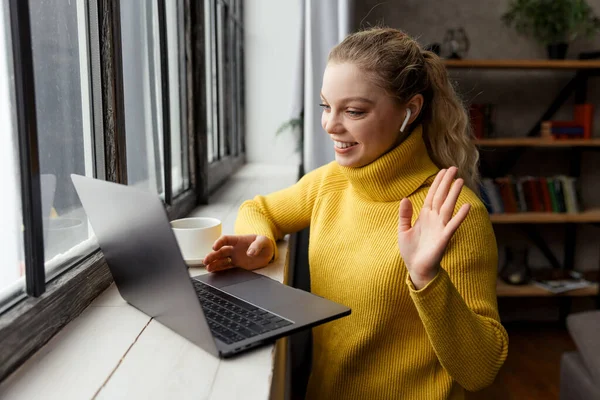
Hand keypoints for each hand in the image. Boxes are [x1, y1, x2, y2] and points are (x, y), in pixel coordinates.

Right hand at [202, 234, 274, 272]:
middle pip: (220, 251)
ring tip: (207, 267)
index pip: (226, 239)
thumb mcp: (263, 241)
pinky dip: (219, 268)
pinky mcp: (237, 264)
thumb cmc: (264, 243)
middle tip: (205, 260)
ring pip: (221, 259)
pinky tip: (213, 271)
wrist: (268, 252)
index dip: (219, 242)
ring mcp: (235, 256)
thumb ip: (257, 245)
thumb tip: (250, 253)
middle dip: (212, 255)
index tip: (214, 247)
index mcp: (238, 240)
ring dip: (214, 263)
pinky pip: (226, 266)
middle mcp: (234, 248)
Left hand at [397, 167, 470, 288]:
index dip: (437, 183)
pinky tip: (466, 206)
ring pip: (448, 207)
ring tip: (460, 181)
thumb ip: (404, 215)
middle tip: (454, 168)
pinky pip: (452, 225)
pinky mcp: (444, 238)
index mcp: (425, 216)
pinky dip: (460, 216)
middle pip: (441, 197)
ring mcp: (440, 228)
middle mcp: (434, 219)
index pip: (432, 195)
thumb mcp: (403, 230)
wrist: (416, 269)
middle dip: (447, 183)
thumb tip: (405, 198)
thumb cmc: (411, 251)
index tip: (443, 170)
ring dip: (454, 194)